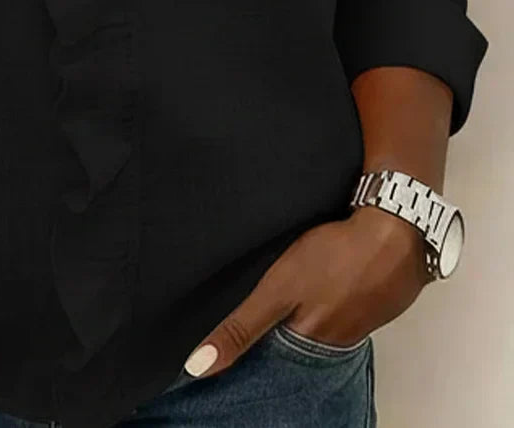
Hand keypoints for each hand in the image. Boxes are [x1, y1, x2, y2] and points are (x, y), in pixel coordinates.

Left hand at [183, 205, 429, 376]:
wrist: (398, 229)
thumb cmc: (336, 257)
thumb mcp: (279, 289)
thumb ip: (242, 327)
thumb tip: (198, 367)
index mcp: (311, 345)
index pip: (272, 365)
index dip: (249, 358)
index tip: (225, 355)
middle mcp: (337, 342)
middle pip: (298, 351)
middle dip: (275, 343)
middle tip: (254, 326)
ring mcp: (360, 322)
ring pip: (322, 332)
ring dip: (304, 324)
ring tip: (285, 310)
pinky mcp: (375, 302)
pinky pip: (344, 313)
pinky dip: (328, 308)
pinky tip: (320, 293)